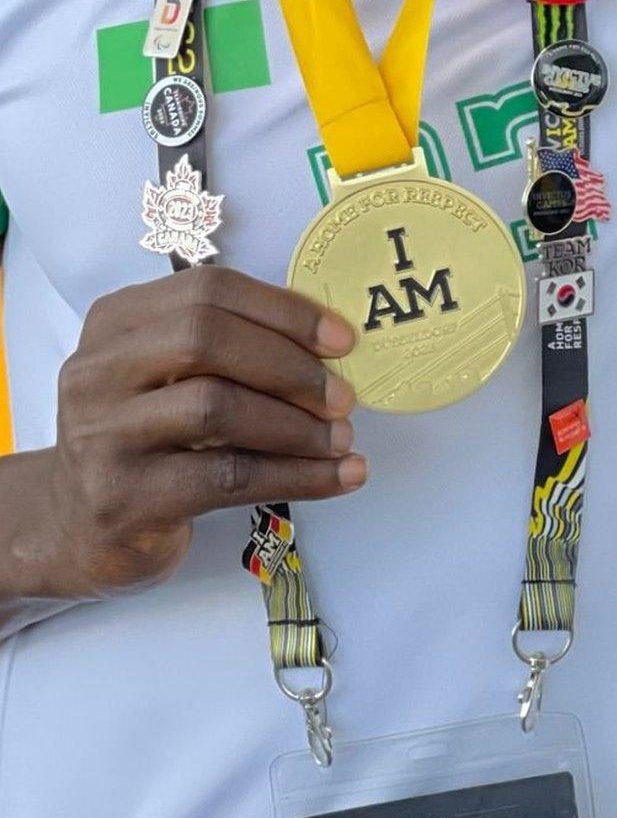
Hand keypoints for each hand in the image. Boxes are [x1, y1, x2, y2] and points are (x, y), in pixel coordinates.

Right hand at [42, 267, 364, 599]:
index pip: (208, 290)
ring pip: (216, 408)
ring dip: (296, 426)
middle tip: (342, 396)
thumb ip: (229, 347)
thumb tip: (329, 345)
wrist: (73, 528)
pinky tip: (336, 478)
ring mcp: (102, 435)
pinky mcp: (122, 499)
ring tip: (342, 439)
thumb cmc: (143, 440)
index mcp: (117, 322)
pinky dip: (295, 476)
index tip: (341, 339)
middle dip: (289, 365)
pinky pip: (225, 479)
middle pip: (206, 340)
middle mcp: (99, 371)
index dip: (283, 310)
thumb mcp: (168, 377)